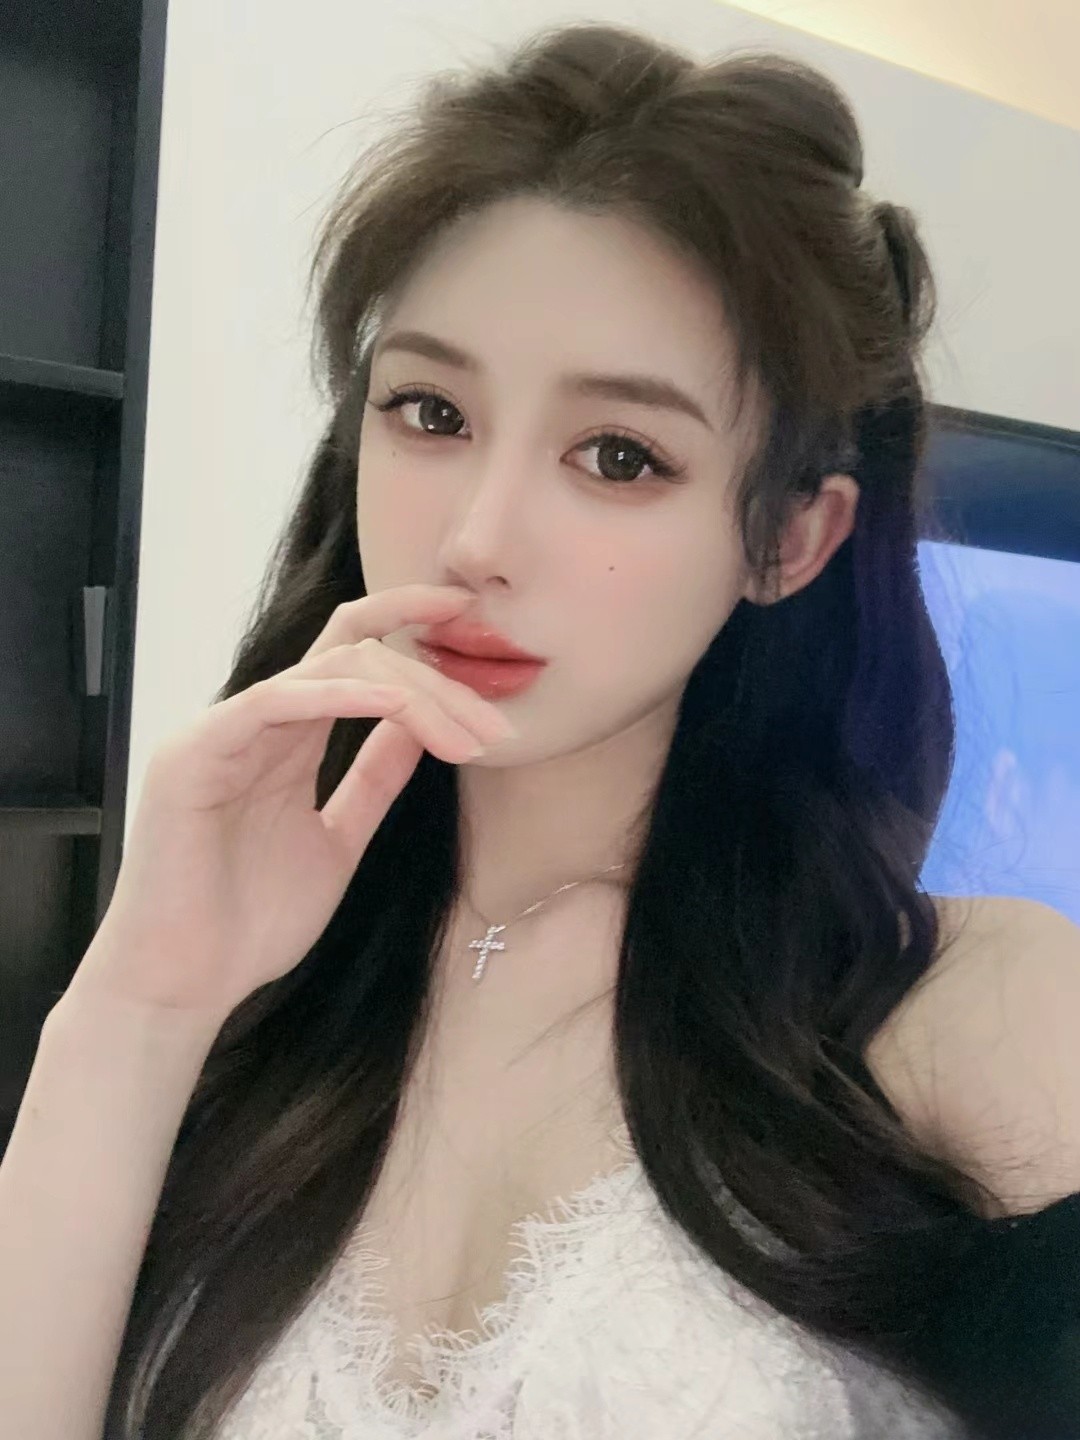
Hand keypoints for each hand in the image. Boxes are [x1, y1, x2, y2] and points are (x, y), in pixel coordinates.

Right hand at [65, 585, 516, 1022]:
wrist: (185, 985)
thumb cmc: (249, 924)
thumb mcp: (339, 840)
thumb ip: (373, 779)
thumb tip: (419, 724)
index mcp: (287, 738)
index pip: (353, 653)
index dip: (411, 623)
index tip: (476, 623)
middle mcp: (256, 722)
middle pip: (356, 654)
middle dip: (436, 683)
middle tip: (496, 728)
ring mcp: (222, 732)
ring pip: (327, 668)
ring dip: (411, 695)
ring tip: (468, 738)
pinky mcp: (196, 753)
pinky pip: (276, 701)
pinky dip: (341, 696)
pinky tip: (396, 706)